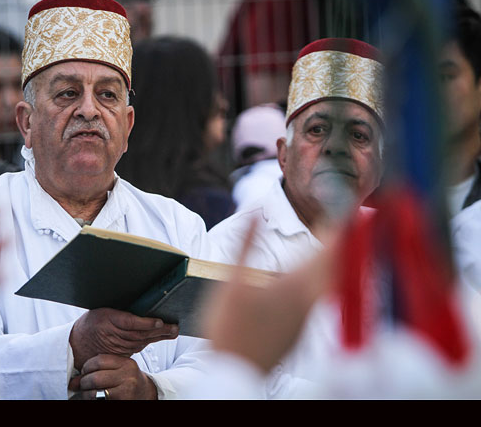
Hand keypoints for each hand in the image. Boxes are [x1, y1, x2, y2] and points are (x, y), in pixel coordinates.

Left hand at [68, 354, 157, 399]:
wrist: (146, 394)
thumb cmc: (128, 381)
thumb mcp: (118, 370)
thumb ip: (98, 370)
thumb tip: (73, 381)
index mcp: (126, 363)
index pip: (99, 360)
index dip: (87, 366)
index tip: (84, 371)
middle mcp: (128, 376)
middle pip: (95, 377)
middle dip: (84, 382)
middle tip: (83, 384)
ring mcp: (126, 390)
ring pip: (95, 392)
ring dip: (86, 394)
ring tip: (87, 393)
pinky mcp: (122, 402)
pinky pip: (100, 401)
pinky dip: (92, 400)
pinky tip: (95, 399)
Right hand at [69, 307, 177, 369]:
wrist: (78, 342)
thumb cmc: (92, 321)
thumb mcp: (103, 309)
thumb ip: (119, 308)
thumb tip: (140, 297)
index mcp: (109, 320)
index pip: (131, 323)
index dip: (146, 323)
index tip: (160, 321)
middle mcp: (114, 335)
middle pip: (140, 334)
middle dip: (159, 331)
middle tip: (174, 327)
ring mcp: (118, 346)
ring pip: (142, 342)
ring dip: (158, 337)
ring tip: (173, 331)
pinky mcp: (121, 353)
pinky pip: (138, 348)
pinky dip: (150, 342)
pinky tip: (160, 337)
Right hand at [200, 216, 337, 372]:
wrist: (237, 373)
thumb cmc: (231, 329)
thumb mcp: (231, 283)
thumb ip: (245, 244)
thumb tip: (254, 211)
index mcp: (295, 285)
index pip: (328, 250)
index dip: (341, 228)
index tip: (351, 210)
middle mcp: (308, 300)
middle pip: (334, 265)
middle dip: (340, 241)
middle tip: (345, 221)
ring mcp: (306, 317)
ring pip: (328, 283)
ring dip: (333, 261)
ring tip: (332, 244)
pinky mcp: (300, 329)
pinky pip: (320, 297)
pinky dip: (323, 280)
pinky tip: (312, 279)